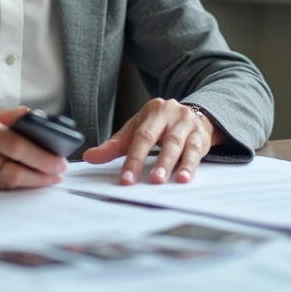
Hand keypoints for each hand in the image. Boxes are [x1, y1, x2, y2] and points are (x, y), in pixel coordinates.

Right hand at [0, 106, 67, 189]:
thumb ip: (10, 117)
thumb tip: (38, 118)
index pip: (17, 146)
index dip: (42, 157)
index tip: (59, 161)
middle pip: (14, 169)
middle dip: (41, 175)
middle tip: (58, 174)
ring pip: (6, 183)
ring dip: (31, 183)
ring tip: (47, 179)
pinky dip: (13, 187)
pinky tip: (25, 183)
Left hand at [82, 98, 213, 184]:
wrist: (193, 114)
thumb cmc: (160, 125)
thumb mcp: (136, 130)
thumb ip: (115, 145)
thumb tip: (89, 157)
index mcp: (153, 110)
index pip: (141, 136)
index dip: (134, 159)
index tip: (126, 179)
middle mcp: (172, 113)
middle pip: (162, 139)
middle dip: (157, 162)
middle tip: (151, 181)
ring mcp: (188, 123)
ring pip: (181, 145)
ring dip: (173, 164)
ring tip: (165, 180)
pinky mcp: (201, 135)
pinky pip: (196, 151)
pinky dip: (191, 166)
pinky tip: (185, 178)